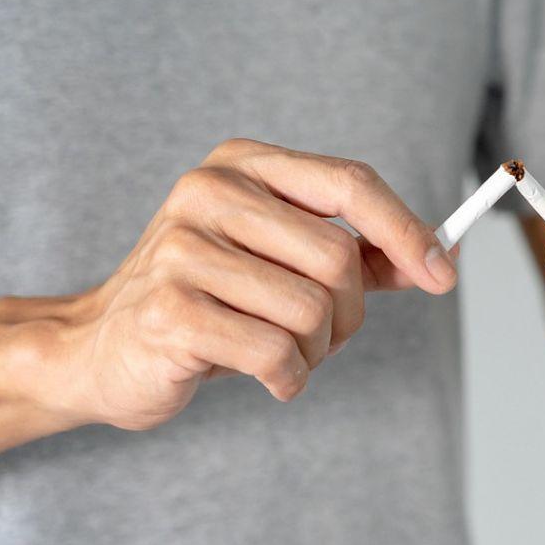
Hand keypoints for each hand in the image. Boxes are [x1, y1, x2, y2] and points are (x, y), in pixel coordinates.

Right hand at [34, 138, 456, 431]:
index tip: (444, 275)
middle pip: (337, 256)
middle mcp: (210, 193)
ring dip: (318, 352)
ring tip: (283, 355)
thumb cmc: (210, 302)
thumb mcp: (283, 263)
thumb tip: (441, 256)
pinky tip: (267, 378)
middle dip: (350, 314)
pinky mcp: (170, 310)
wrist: (100, 351)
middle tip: (325, 339)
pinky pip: (276, 352)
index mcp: (244, 166)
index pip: (351, 182)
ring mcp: (182, 248)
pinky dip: (289, 378)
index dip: (407, 230)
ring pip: (312, 309)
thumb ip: (359, 255)